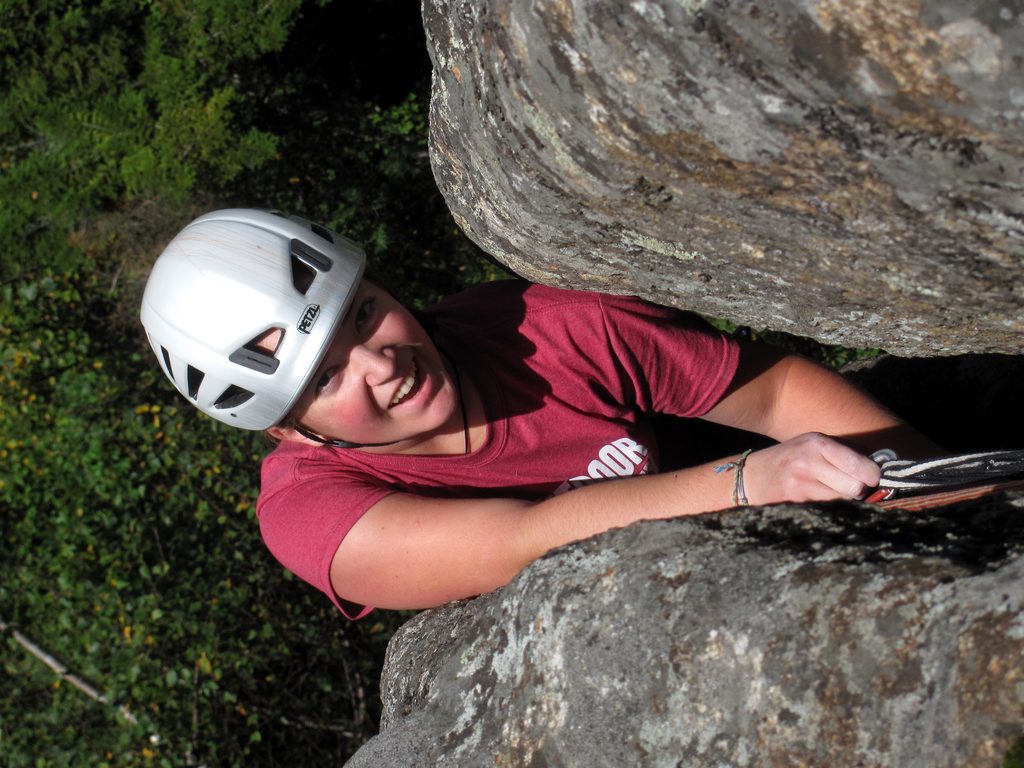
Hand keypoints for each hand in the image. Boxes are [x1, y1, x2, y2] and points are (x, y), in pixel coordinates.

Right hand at [742, 432, 880, 504]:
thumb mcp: (812, 446)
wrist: (750, 477)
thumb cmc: (789, 461)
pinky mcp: (793, 504)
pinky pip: (828, 512)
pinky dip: (830, 511)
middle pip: (856, 487)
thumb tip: (880, 469)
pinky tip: (819, 503)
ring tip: (831, 495)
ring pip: (844, 502)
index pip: (861, 464)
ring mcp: (799, 485)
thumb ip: (843, 453)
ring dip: (844, 502)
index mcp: (817, 443)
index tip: (872, 480)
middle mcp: (808, 461)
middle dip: (858, 491)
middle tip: (850, 489)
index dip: (873, 476)